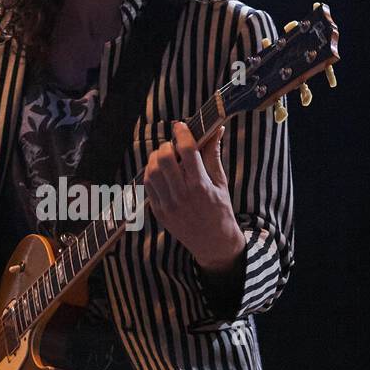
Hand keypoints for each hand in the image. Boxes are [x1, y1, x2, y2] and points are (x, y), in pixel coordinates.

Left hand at [143, 121, 245, 272]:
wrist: (213, 243)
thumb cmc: (221, 210)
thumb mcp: (221, 182)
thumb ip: (213, 155)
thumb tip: (216, 130)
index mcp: (200, 185)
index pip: (187, 150)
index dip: (182, 133)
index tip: (181, 126)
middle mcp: (182, 195)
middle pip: (164, 158)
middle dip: (167, 146)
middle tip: (173, 145)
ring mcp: (168, 205)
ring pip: (151, 172)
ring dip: (156, 159)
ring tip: (165, 158)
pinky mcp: (159, 212)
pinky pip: (148, 187)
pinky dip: (152, 174)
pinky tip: (161, 172)